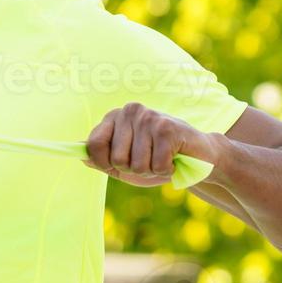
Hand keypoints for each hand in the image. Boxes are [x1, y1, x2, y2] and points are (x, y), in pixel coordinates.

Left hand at [83, 102, 219, 186]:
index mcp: (115, 116)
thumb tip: (82, 159)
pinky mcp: (167, 128)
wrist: (199, 155)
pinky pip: (157, 165)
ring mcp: (149, 118)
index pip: (93, 145)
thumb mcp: (126, 162)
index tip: (119, 165)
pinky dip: (166, 170)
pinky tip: (174, 159)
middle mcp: (129, 111)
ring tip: (162, 158)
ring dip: (151, 170)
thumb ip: (103, 160)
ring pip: (137, 164)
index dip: (104, 163)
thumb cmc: (158, 159)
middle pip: (116, 159)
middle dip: (133, 169)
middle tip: (149, 160)